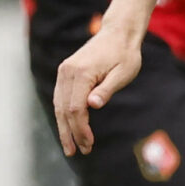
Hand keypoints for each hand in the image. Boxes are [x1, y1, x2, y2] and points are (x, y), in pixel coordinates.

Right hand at [53, 26, 142, 155]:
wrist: (118, 33)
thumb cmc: (125, 54)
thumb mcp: (123, 73)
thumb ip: (107, 89)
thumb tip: (92, 106)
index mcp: (82, 73)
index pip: (76, 108)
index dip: (80, 129)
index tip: (88, 144)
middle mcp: (67, 72)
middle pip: (64, 109)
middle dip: (70, 133)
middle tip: (78, 152)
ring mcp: (64, 71)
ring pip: (59, 105)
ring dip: (63, 127)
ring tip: (70, 146)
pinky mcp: (65, 72)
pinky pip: (60, 98)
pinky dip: (63, 115)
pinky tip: (68, 128)